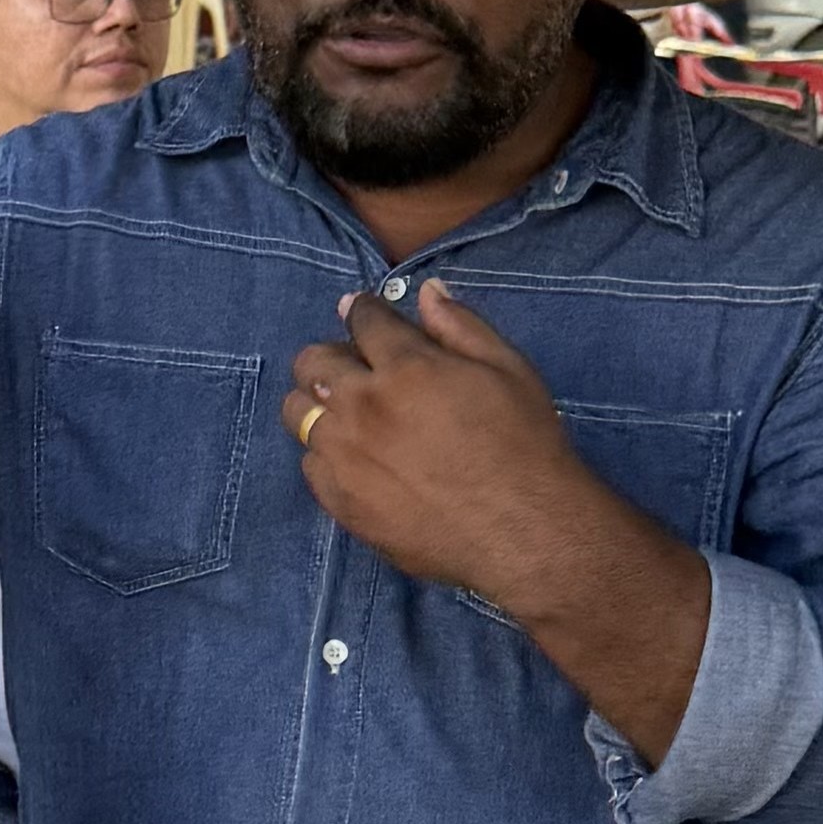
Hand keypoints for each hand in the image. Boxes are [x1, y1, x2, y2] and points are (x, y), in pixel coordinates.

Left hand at [278, 281, 594, 609]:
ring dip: (317, 402)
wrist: (524, 532)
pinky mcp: (340, 500)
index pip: (362, 319)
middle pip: (312, 362)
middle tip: (358, 368)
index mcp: (405, 367)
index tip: (366, 317)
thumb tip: (426, 291)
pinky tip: (357, 458)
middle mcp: (362, 406)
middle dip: (332, 355)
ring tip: (348, 414)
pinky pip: (309, 463)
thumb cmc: (525, 446)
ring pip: (297, 412)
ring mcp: (344, 456)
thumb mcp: (509, 370)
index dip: (364, 312)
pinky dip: (325, 453)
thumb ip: (460, 326)